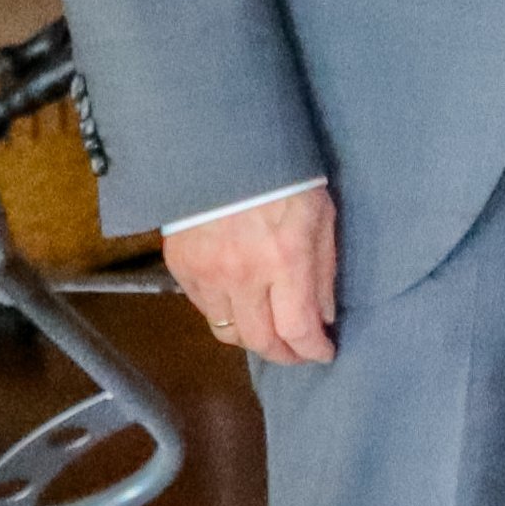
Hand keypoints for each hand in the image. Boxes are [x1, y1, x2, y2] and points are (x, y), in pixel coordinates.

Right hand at [164, 182, 337, 365]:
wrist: (222, 150)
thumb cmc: (284, 180)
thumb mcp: (321, 219)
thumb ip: (324, 272)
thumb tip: (323, 317)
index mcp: (285, 261)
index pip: (297, 329)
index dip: (312, 350)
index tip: (324, 353)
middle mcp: (243, 275)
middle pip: (259, 341)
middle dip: (284, 355)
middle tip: (298, 354)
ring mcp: (207, 273)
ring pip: (227, 331)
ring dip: (252, 339)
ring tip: (270, 335)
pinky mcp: (180, 266)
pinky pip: (203, 309)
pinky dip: (225, 316)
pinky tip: (241, 307)